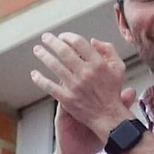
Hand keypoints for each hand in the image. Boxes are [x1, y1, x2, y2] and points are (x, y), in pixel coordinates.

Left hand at [30, 32, 135, 153]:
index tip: (62, 36)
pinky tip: (34, 74)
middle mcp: (85, 73)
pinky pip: (49, 86)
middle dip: (52, 42)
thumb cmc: (113, 92)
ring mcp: (74, 86)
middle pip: (64, 52)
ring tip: (37, 50)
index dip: (68, 37)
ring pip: (54, 66)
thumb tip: (93, 41)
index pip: (79, 43)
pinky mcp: (67, 98)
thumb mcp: (118, 67)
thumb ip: (108, 50)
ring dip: (43, 55)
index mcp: (98, 64)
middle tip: (45, 37)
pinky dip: (39, 79)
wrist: (109, 117)